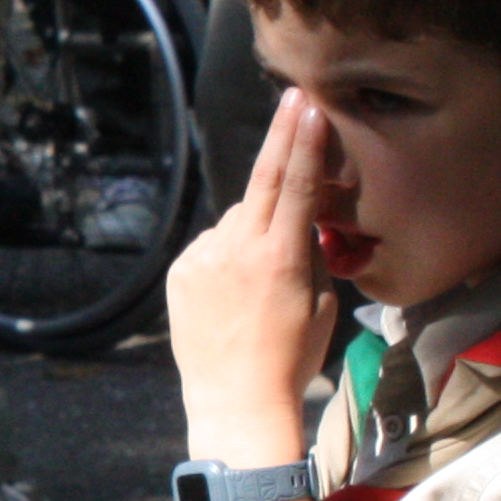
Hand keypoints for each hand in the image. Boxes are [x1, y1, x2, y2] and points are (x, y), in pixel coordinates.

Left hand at [165, 85, 336, 459]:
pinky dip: (226, 252)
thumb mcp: (320, 303)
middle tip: (295, 99)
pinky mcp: (180, 271)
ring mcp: (203, 258)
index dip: (304, 142)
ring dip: (254, 227)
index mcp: (282, 258)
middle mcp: (238, 250)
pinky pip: (212, 244)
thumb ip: (309, 253)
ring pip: (238, 219)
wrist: (235, 402)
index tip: (310, 106)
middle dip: (283, 136)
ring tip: (261, 277)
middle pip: (262, 180)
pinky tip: (233, 290)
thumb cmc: (291, 358)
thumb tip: (301, 219)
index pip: (296, 186)